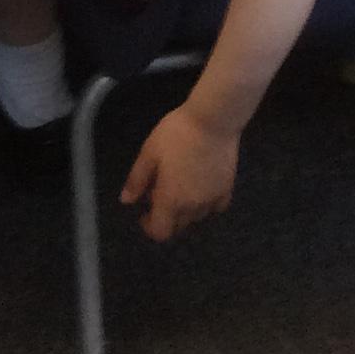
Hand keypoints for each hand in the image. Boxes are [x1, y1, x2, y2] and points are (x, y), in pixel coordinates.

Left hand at [120, 103, 240, 242]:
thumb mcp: (149, 152)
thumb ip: (137, 180)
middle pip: (178, 227)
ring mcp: (212, 200)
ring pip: (196, 218)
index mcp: (171, 200)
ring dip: (184, 210)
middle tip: (159, 191)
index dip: (149, 227)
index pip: (160, 232)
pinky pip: (215, 207)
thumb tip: (126, 201)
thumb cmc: (176, 134)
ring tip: (179, 186)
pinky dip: (205, 204)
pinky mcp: (227, 190)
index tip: (143, 212)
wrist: (213, 121)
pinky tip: (201, 187)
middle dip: (165, 216)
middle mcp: (193, 207)